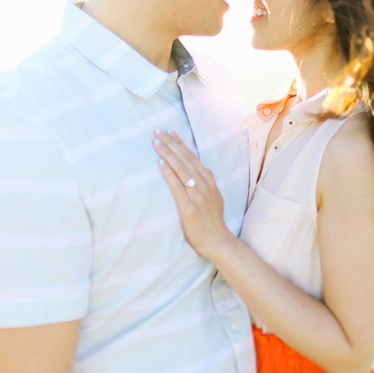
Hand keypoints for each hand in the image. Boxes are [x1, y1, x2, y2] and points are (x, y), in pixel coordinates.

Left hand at [153, 130, 233, 259]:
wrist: (218, 241)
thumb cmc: (213, 221)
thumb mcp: (215, 197)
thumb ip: (208, 183)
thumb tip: (203, 169)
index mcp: (209, 182)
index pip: (192, 157)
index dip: (181, 144)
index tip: (170, 132)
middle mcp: (204, 185)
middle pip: (185, 159)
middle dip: (171, 144)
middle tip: (158, 131)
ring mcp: (197, 196)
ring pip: (181, 169)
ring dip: (168, 154)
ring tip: (156, 142)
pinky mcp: (189, 207)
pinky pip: (177, 187)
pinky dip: (169, 174)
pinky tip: (160, 163)